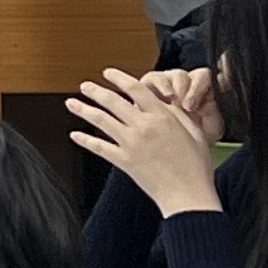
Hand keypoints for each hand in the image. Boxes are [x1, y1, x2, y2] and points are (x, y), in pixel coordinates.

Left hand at [65, 66, 222, 215]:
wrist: (188, 194)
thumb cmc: (196, 167)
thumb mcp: (195, 133)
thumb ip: (179, 115)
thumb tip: (167, 102)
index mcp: (162, 116)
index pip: (136, 89)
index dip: (119, 78)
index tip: (109, 73)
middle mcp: (143, 126)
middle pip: (113, 101)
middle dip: (96, 91)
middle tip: (85, 86)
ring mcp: (131, 143)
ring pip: (101, 120)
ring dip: (83, 109)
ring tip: (71, 103)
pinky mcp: (124, 160)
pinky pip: (99, 147)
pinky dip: (85, 140)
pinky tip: (75, 135)